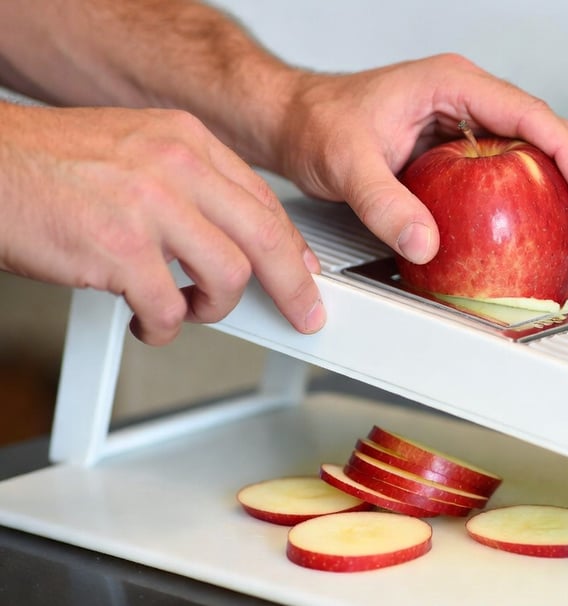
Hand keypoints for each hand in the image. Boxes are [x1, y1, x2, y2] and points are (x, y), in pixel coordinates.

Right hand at [0, 104, 324, 345]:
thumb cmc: (49, 163)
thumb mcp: (135, 149)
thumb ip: (187, 182)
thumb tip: (231, 231)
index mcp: (186, 140)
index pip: (262, 200)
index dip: (291, 246)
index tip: (304, 272)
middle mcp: (176, 166)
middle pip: (266, 237)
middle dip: (292, 285)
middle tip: (302, 313)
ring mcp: (150, 207)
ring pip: (229, 276)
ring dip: (215, 308)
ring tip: (188, 310)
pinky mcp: (120, 250)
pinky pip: (170, 308)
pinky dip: (163, 327)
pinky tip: (146, 322)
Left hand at [272, 53, 567, 264]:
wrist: (291, 121)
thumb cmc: (315, 122)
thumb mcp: (347, 162)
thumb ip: (383, 203)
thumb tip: (425, 243)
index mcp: (453, 85)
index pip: (532, 116)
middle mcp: (466, 101)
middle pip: (546, 136)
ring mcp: (463, 126)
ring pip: (531, 157)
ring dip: (557, 197)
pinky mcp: (455, 152)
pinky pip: (504, 175)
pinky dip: (525, 205)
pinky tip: (530, 235)